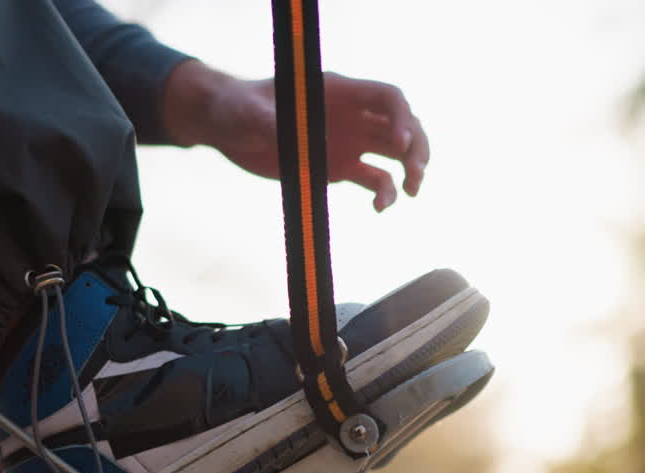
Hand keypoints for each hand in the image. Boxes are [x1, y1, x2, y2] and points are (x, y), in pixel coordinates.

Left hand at [164, 61, 429, 211]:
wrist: (228, 127)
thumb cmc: (237, 108)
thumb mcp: (248, 112)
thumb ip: (268, 121)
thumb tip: (279, 131)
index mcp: (337, 92)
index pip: (387, 98)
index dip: (402, 118)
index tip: (401, 143)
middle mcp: (351, 115)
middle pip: (402, 125)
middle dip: (417, 147)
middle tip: (416, 175)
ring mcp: (348, 141)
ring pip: (394, 154)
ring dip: (410, 170)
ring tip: (412, 193)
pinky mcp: (338, 167)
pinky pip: (373, 180)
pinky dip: (384, 194)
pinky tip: (380, 209)